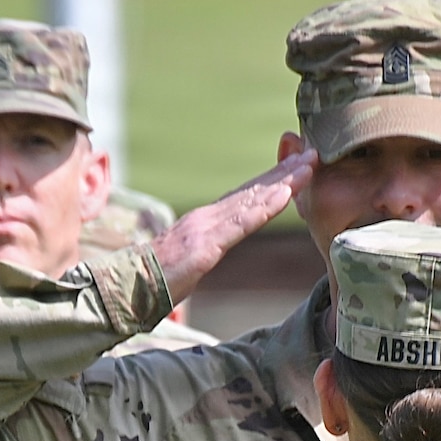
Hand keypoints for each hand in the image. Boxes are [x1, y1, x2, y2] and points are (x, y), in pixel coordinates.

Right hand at [149, 150, 316, 299]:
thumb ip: (204, 248)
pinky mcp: (205, 246)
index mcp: (205, 221)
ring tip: (309, 165)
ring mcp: (206, 228)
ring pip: (252, 200)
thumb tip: (213, 247)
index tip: (297, 165)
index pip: (244, 197)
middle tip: (313, 152)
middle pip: (253, 191)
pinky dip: (265, 207)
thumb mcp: (188, 260)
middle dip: (285, 171)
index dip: (272, 180)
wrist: (127, 288)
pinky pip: (241, 224)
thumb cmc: (155, 280)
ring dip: (284, 182)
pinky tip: (285, 194)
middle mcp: (208, 217)